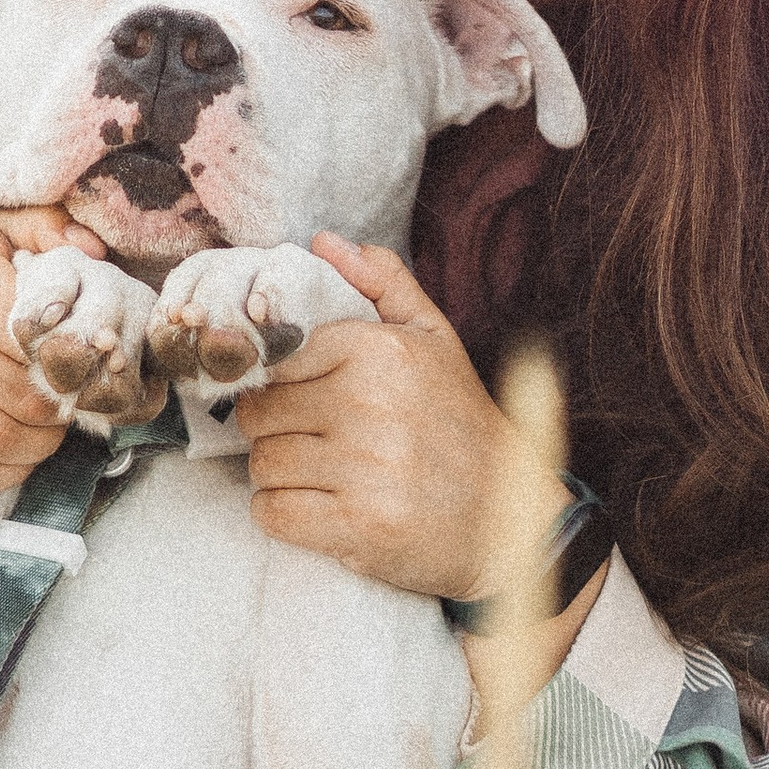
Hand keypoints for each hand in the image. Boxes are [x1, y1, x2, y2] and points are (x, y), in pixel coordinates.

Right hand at [0, 209, 105, 502]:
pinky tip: (9, 454)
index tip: (82, 364)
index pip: (38, 334)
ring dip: (36, 445)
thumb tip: (93, 246)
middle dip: (58, 408)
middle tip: (65, 403)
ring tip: (42, 429)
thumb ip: (47, 227)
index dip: (71, 358)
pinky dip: (1, 473)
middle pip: (24, 396)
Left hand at [242, 232, 559, 605]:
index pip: (276, 357)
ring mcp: (363, 469)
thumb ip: (382, 284)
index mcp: (382, 352)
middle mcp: (369, 406)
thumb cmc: (462, 425)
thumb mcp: (435, 340)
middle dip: (278, 429)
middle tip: (317, 440)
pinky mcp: (356, 527)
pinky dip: (283, 515)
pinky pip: (271, 513)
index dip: (278, 379)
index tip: (301, 395)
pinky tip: (322, 509)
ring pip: (261, 464)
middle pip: (259, 413)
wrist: (509, 520)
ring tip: (326, 474)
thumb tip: (324, 242)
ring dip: (282, 474)